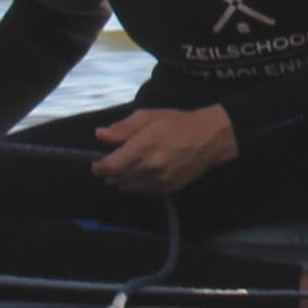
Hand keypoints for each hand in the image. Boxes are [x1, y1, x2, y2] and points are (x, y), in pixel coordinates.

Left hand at [92, 104, 238, 190]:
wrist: (211, 138)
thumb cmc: (178, 123)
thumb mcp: (149, 116)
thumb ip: (123, 128)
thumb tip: (100, 135)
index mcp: (143, 146)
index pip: (109, 167)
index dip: (98, 167)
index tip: (97, 162)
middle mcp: (150, 167)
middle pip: (115, 179)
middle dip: (109, 173)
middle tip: (113, 162)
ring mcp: (160, 181)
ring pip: (127, 188)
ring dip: (122, 179)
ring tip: (128, 167)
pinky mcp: (168, 189)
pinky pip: (142, 191)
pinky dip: (136, 184)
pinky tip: (142, 173)